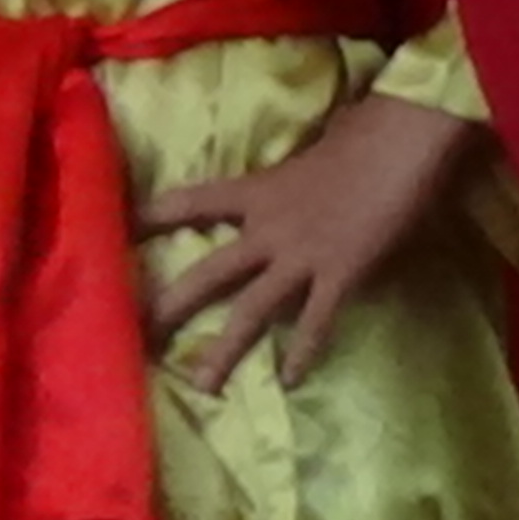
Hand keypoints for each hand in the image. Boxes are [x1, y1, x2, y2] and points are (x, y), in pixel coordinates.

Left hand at [137, 96, 485, 394]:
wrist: (401, 141)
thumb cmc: (362, 135)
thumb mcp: (310, 153)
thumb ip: (290, 177)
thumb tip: (294, 176)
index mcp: (257, 191)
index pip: (190, 203)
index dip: (152, 218)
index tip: (117, 233)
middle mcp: (268, 227)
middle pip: (208, 272)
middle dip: (171, 306)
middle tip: (138, 335)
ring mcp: (302, 256)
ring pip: (251, 310)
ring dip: (225, 349)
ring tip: (201, 384)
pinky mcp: (340, 274)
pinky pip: (315, 322)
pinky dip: (304, 352)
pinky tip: (291, 380)